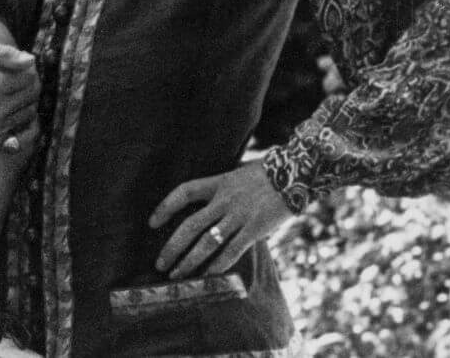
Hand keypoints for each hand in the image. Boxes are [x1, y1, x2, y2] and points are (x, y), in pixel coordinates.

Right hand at [0, 42, 38, 151]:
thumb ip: (4, 54)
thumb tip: (31, 61)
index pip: (29, 76)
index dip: (27, 68)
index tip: (17, 66)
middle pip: (32, 93)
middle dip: (28, 83)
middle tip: (13, 79)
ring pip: (31, 111)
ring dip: (25, 101)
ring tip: (8, 94)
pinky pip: (25, 134)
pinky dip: (24, 123)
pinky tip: (11, 112)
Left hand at [149, 160, 293, 279]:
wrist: (297, 172)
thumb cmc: (268, 174)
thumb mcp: (238, 175)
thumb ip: (223, 190)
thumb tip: (211, 207)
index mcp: (218, 183)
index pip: (184, 192)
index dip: (165, 206)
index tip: (152, 222)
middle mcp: (225, 200)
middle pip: (190, 225)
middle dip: (172, 247)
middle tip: (160, 263)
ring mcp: (239, 216)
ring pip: (207, 243)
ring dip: (189, 261)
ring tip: (177, 275)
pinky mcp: (255, 229)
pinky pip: (232, 251)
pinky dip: (217, 266)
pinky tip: (207, 277)